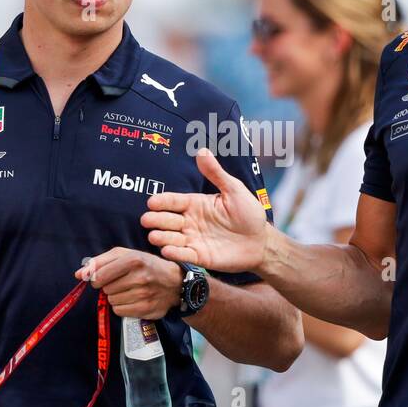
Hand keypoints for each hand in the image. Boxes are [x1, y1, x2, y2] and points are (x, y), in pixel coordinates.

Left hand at [77, 247, 182, 319]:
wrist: (175, 282)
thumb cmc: (147, 266)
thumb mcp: (126, 255)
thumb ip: (100, 261)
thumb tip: (79, 274)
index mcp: (134, 260)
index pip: (99, 276)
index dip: (97, 278)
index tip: (103, 278)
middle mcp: (140, 277)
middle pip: (105, 290)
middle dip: (110, 287)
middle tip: (123, 282)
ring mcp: (144, 295)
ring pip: (112, 301)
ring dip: (116, 297)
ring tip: (130, 290)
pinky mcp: (146, 309)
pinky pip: (119, 312)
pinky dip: (122, 307)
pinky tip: (133, 300)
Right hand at [141, 148, 267, 272]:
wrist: (261, 242)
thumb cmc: (248, 213)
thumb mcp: (234, 190)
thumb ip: (216, 173)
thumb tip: (202, 150)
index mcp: (196, 204)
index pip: (174, 201)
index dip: (163, 201)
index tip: (152, 202)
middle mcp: (190, 221)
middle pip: (168, 220)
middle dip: (156, 220)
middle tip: (146, 219)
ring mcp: (193, 239)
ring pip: (172, 238)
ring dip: (161, 237)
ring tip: (154, 236)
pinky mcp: (199, 256)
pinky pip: (184, 254)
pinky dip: (175, 253)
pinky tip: (167, 250)